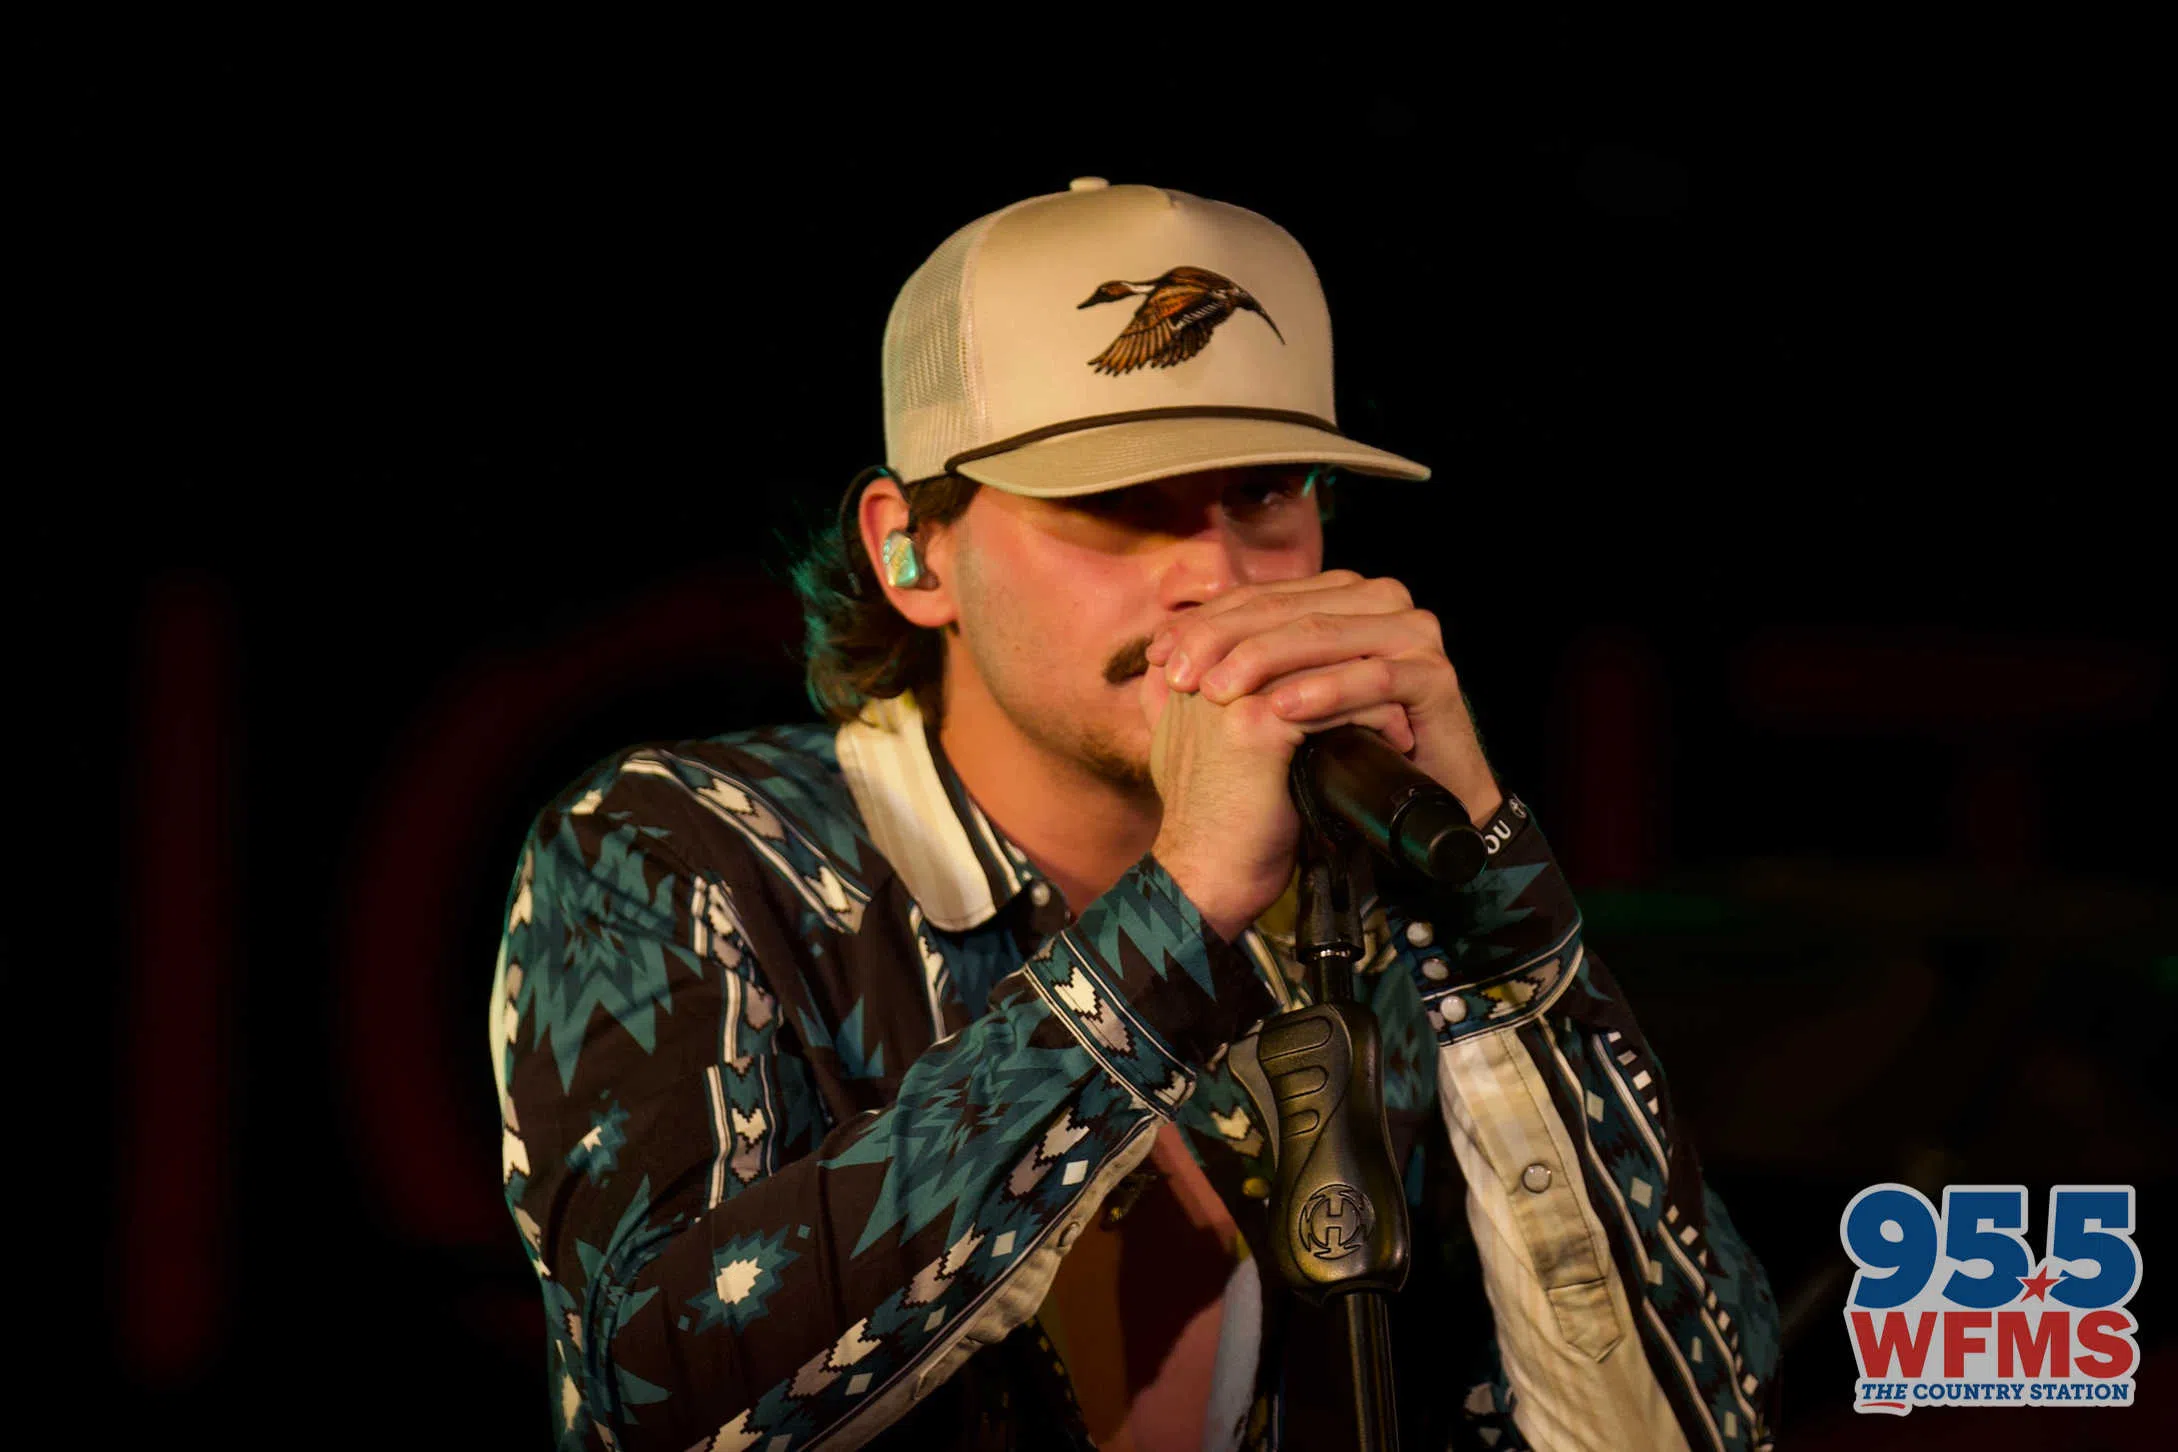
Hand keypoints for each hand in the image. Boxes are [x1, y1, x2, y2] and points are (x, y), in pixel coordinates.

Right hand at [1139, 612, 1416, 943]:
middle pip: (1291, 619)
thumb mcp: (1204, 748)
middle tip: (1392, 664)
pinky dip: (1372, 713)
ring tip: (1402, 701)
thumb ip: (1211, 705)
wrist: (1206, 875)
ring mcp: (1223, 690)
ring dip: (1369, 674)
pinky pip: (1332, 700)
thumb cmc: (1217, 820)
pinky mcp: (1252, 721)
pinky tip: (1396, 732)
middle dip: (1348, 638)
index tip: (1359, 648)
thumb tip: (1265, 678)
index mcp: (1185, 667)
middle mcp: (1199, 667)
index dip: (1316, 621)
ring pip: (1318, 655)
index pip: (1259, 611)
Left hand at [1147, 570, 1503, 827]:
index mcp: (1339, 597)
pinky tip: (1281, 710)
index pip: (1262, 597)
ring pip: (1323, 636)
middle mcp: (1378, 603)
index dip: (1204, 624)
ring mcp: (1412, 635)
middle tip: (1178, 676)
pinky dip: (1324, 691)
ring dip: (1264, 661)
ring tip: (1217, 692)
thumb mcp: (1264, 708)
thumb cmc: (1328, 759)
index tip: (1156, 656)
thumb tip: (1151, 650)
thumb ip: (1219, 670)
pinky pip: (1373, 678)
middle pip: (1288, 610)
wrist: (1400, 813)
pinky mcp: (1435, 676)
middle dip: (1223, 640)